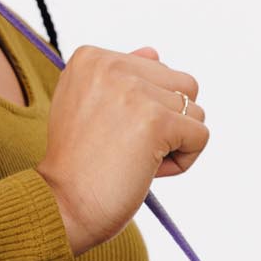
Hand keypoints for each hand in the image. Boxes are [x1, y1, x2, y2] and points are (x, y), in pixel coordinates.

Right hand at [37, 44, 208, 255]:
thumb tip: (155, 52)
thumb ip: (121, 77)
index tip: (106, 134)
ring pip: (194, 111)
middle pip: (181, 86)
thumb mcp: (87, 109)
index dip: (143, 110)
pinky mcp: (155, 120)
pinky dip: (182, 162)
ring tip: (135, 161)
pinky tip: (148, 172)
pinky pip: (200, 135)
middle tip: (125, 150)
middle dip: (166, 123)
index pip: (155, 70)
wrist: (60, 207)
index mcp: (90, 57)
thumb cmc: (75, 168)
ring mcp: (133, 91)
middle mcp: (110, 65)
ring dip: (174, 143)